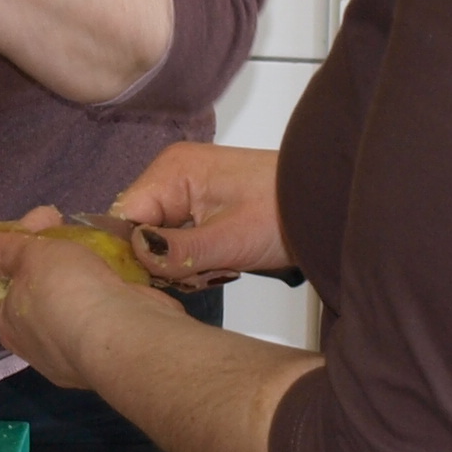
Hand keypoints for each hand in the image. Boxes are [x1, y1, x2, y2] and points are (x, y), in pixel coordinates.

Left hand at [0, 205, 169, 391]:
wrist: (127, 335)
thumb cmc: (68, 294)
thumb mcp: (30, 258)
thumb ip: (2, 251)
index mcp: (9, 324)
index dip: (9, 248)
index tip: (31, 223)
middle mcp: (36, 343)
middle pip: (33, 288)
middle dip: (43, 252)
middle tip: (58, 219)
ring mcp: (74, 349)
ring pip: (67, 299)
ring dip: (73, 268)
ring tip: (88, 238)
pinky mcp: (108, 346)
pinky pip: (97, 308)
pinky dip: (99, 286)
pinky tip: (111, 266)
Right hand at [111, 142, 289, 285]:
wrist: (327, 203)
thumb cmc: (287, 211)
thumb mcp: (229, 240)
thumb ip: (178, 251)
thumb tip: (135, 256)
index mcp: (172, 170)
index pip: (124, 216)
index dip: (130, 253)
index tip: (148, 281)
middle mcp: (172, 173)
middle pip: (138, 227)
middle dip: (158, 259)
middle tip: (194, 274)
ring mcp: (187, 188)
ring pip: (157, 236)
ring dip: (177, 261)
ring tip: (212, 266)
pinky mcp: (202, 204)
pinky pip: (177, 235)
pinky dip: (191, 256)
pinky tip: (216, 261)